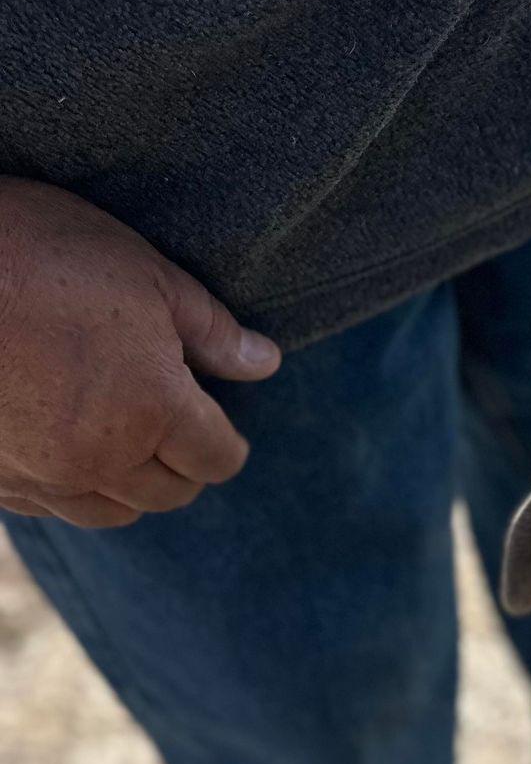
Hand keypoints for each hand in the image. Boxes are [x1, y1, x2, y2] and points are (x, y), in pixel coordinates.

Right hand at [0, 179, 280, 527]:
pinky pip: (54, 509)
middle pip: (170, 494)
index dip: (227, 441)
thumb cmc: (32, 250)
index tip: (222, 422)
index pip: (218, 458)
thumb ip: (209, 327)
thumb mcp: (140, 270)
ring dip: (131, 486)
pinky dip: (72, 489)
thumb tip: (265, 362)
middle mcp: (103, 459)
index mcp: (153, 409)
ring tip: (127, 444)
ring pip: (113, 513)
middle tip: (176, 427)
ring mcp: (45, 477)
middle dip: (184, 466)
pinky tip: (67, 451)